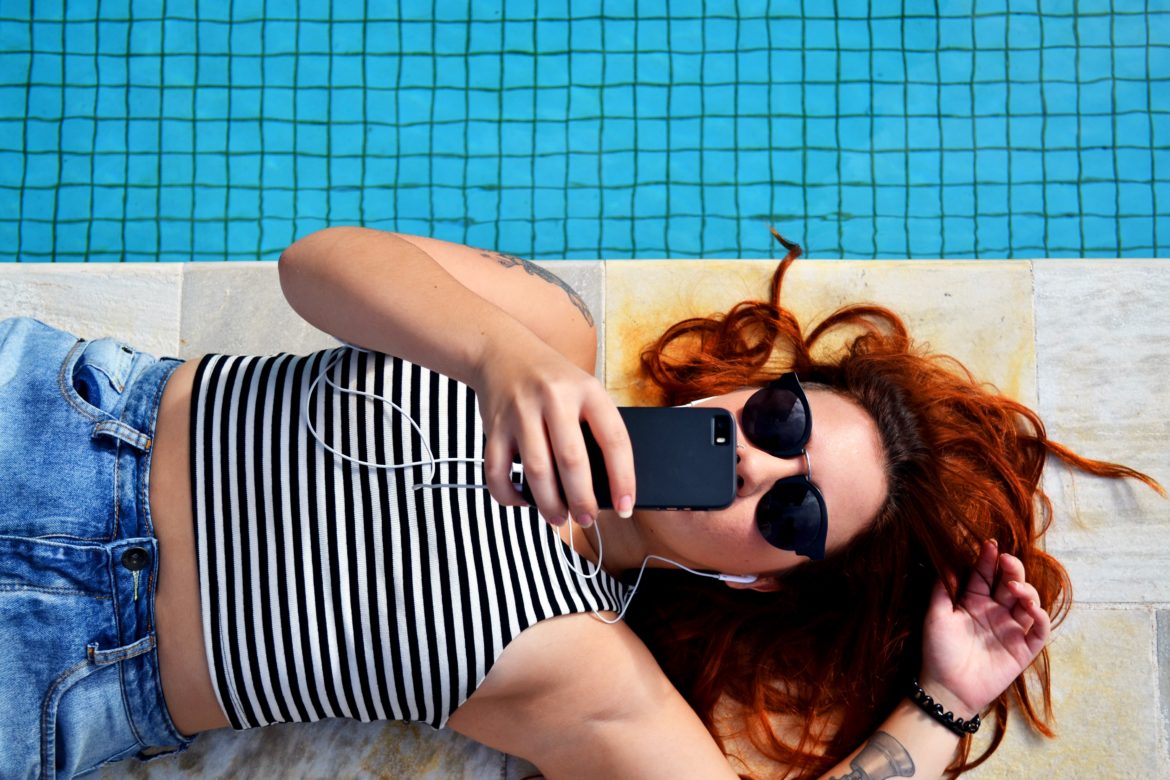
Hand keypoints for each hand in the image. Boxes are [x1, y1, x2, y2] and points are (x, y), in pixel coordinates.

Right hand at [472, 333, 634, 527]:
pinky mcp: (493, 426)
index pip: (614, 439)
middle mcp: (554, 399)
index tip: (625, 507)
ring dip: (549, 504)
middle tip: (588, 520)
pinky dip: (509, 494)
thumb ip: (593, 427)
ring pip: (537, 471)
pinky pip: (497, 471)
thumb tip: (605, 487)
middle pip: (572, 461)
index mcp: (587, 390)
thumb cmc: (552, 380)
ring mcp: (521, 412)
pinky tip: (522, 500)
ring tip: (558, 518)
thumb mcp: (583, 389)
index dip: (623, 478)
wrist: (502, 351)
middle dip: (582, 500)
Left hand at [919, 540, 1051, 715]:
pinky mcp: (1023, 650)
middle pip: (1010, 584)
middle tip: (1007, 560)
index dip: (989, 560)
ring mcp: (1010, 630)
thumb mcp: (936, 614)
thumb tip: (946, 558)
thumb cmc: (938, 650)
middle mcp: (994, 612)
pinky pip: (1039, 632)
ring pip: (1029, 604)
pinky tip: (1032, 609)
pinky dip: (1041, 618)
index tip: (989, 545)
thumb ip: (942, 588)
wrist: (945, 688)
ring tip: (1015, 588)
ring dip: (1027, 591)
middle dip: (1012, 569)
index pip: (985, 575)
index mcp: (974, 601)